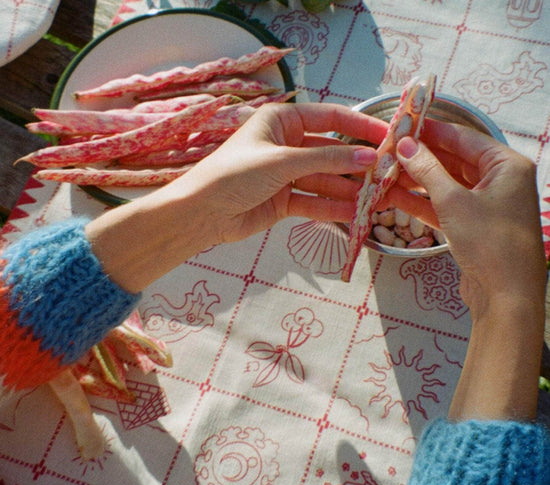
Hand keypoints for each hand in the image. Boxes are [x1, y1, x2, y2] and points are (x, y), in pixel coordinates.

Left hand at [167, 102, 386, 244]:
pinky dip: (332, 208)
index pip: (330, 118)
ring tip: (378, 198)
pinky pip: (314, 201)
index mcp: (283, 121)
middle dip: (357, 164)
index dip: (360, 126)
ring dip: (349, 190)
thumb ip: (326, 159)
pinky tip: (355, 213)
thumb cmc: (234, 174)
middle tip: (388, 174)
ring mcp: (286, 175)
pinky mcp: (284, 200)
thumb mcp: (282, 161)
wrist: (202, 213)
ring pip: (325, 180)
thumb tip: (368, 157)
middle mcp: (287, 145)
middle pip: (331, 152)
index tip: (388, 136)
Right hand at [390, 120, 545, 312]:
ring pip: (446, 184)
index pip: (463, 138)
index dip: (431, 131)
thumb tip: (406, 145)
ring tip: (385, 174)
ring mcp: (485, 204)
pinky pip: (444, 206)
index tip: (403, 126)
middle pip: (453, 160)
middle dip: (420, 158)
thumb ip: (427, 171)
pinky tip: (395, 196)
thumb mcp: (453, 201)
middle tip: (388, 152)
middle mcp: (499, 180)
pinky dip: (422, 202)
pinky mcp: (472, 225)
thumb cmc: (489, 241)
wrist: (505, 296)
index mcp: (506, 165)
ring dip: (417, 181)